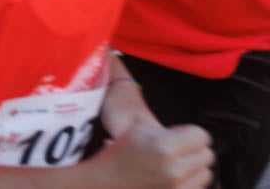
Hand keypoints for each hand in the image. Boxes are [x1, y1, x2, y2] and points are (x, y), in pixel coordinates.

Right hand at [91, 118, 212, 188]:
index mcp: (164, 146)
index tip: (178, 135)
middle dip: (194, 150)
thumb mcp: (136, 131)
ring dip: (194, 169)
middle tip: (176, 150)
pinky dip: (189, 183)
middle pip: (208, 155)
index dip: (190, 133)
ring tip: (174, 166)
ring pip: (206, 174)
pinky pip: (198, 188)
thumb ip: (166, 129)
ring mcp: (178, 188)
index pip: (202, 136)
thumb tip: (190, 135)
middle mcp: (175, 169)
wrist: (104, 184)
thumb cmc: (118, 154)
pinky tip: (172, 179)